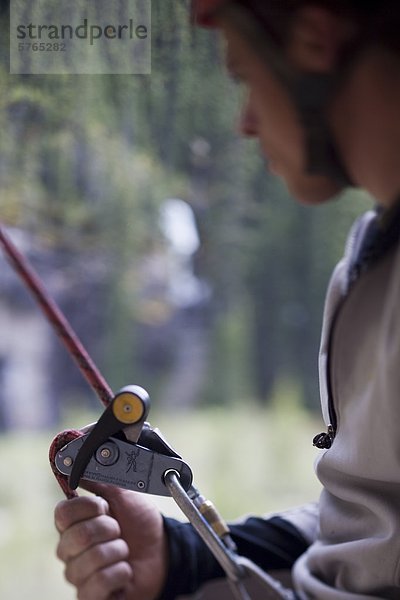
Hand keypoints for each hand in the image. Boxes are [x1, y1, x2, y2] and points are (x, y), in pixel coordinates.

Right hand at [54, 482, 167, 599]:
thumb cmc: (140, 523)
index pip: (62, 514)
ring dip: (118, 551)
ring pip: (90, 560)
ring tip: (124, 550)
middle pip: (75, 537)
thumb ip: (100, 479)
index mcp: (74, 523)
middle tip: (119, 530)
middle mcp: (70, 550)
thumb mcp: (123, 494)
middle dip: (108, 529)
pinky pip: (97, 584)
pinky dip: (120, 572)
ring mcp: (79, 575)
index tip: (105, 506)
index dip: (86, 508)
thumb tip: (80, 463)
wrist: (162, 550)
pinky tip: (125, 569)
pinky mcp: (90, 596)